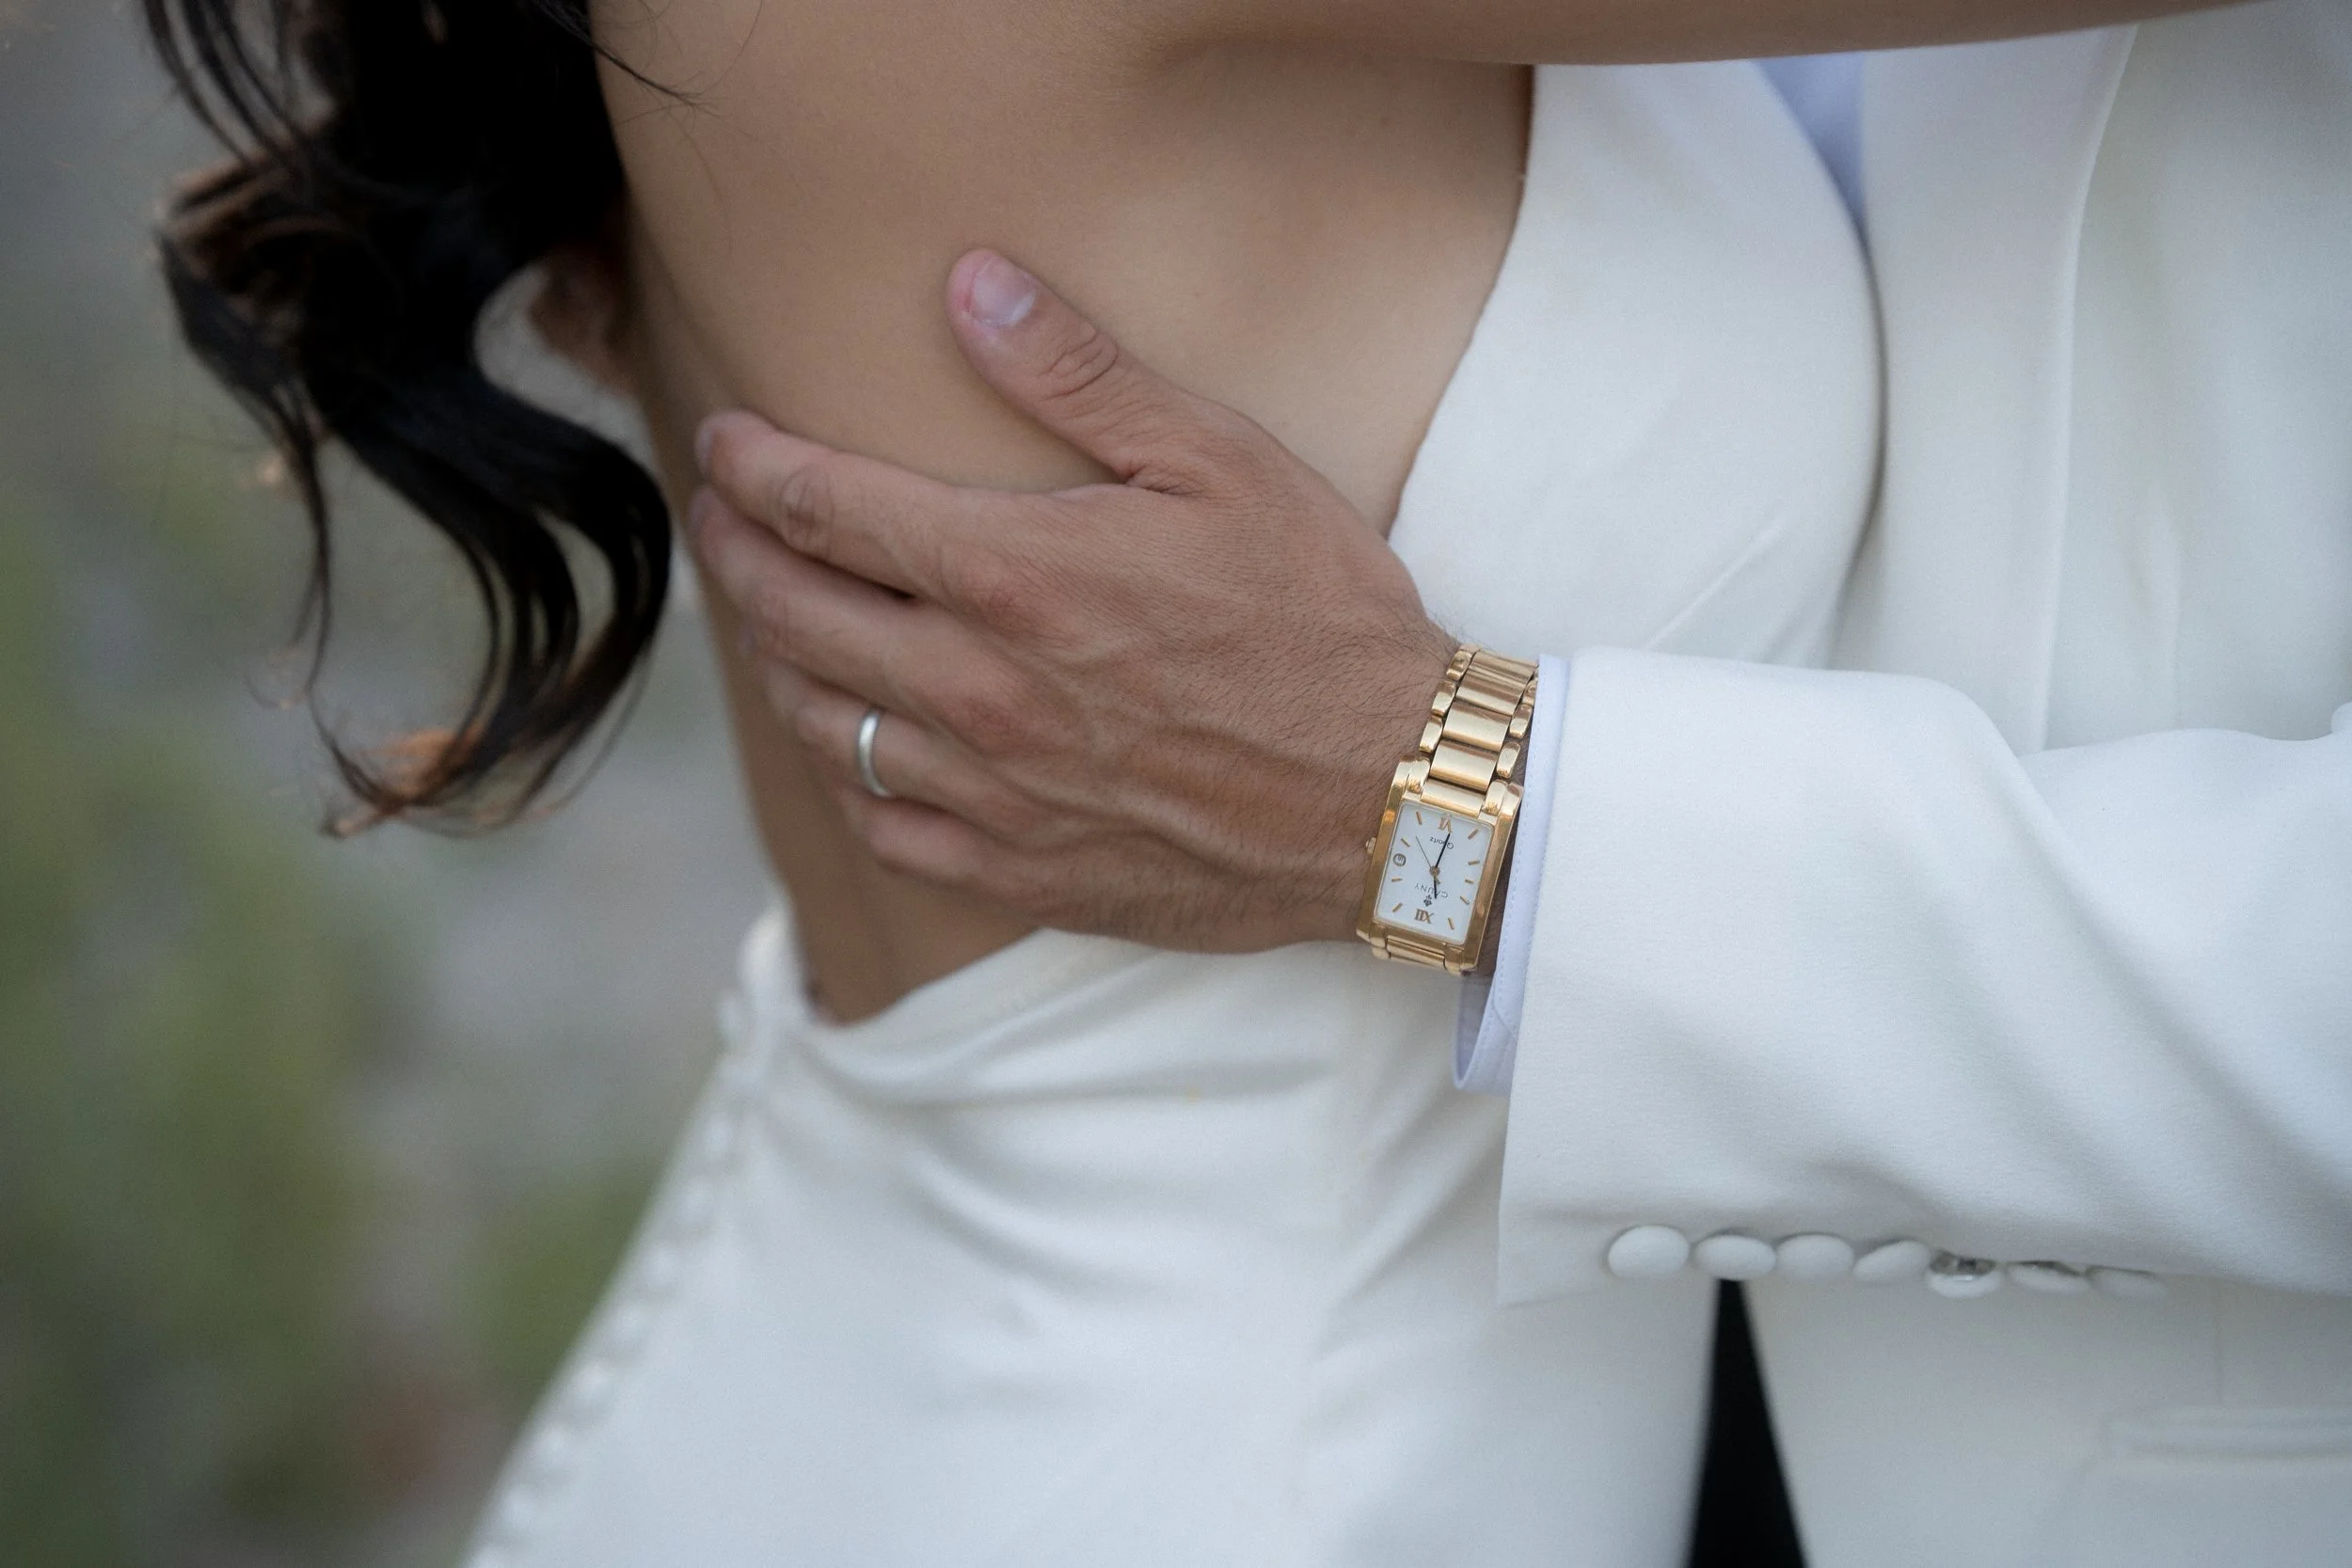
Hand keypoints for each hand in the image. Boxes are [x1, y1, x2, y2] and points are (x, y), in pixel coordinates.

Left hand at [689, 250, 1454, 951]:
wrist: (1397, 797)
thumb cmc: (1323, 619)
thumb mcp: (1223, 462)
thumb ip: (1083, 374)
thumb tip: (970, 285)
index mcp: (1018, 576)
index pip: (826, 510)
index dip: (755, 469)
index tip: (726, 444)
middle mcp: (980, 691)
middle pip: (795, 616)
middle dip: (738, 555)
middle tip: (722, 520)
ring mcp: (993, 793)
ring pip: (825, 726)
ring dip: (775, 664)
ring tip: (769, 623)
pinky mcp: (1023, 871)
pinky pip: (886, 831)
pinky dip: (847, 781)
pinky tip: (853, 749)